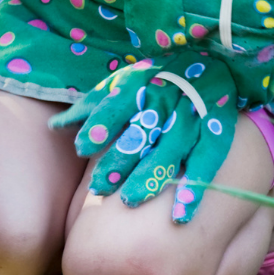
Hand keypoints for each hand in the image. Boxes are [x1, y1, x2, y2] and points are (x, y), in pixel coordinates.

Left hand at [50, 52, 240, 222]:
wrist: (213, 59)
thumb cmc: (155, 79)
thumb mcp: (122, 83)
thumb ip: (91, 106)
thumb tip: (54, 127)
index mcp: (141, 82)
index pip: (118, 103)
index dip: (101, 124)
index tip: (81, 148)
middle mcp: (168, 96)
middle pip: (143, 129)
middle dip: (122, 158)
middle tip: (99, 187)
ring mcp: (194, 114)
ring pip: (172, 147)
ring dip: (152, 175)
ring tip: (130, 200)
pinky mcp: (219, 129)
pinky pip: (207, 161)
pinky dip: (196, 188)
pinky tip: (180, 215)